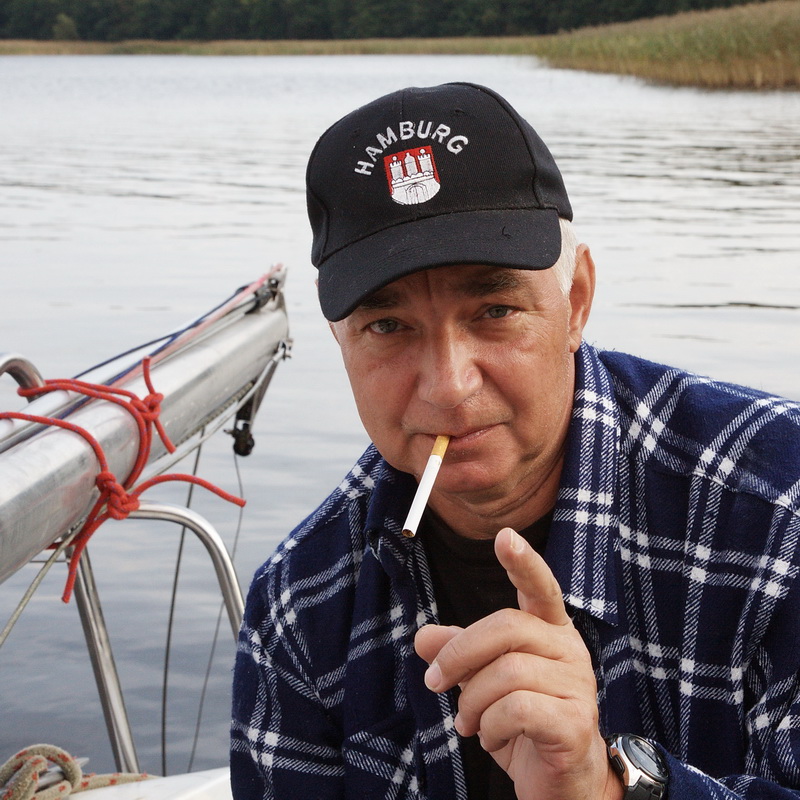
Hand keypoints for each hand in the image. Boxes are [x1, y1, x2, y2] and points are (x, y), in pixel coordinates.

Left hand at [414, 527, 621, 799]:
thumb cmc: (524, 724)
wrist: (563, 785)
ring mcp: (578, 686)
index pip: (540, 587)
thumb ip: (459, 654)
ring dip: (472, 702)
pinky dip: (490, 726)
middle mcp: (569, 650)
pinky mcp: (575, 723)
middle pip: (506, 627)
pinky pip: (517, 709)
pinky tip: (490, 738)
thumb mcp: (482, 684)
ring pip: (507, 672)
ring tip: (468, 723)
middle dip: (459, 654)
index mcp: (550, 631)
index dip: (523, 561)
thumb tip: (422, 637)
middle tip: (435, 683)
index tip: (505, 536)